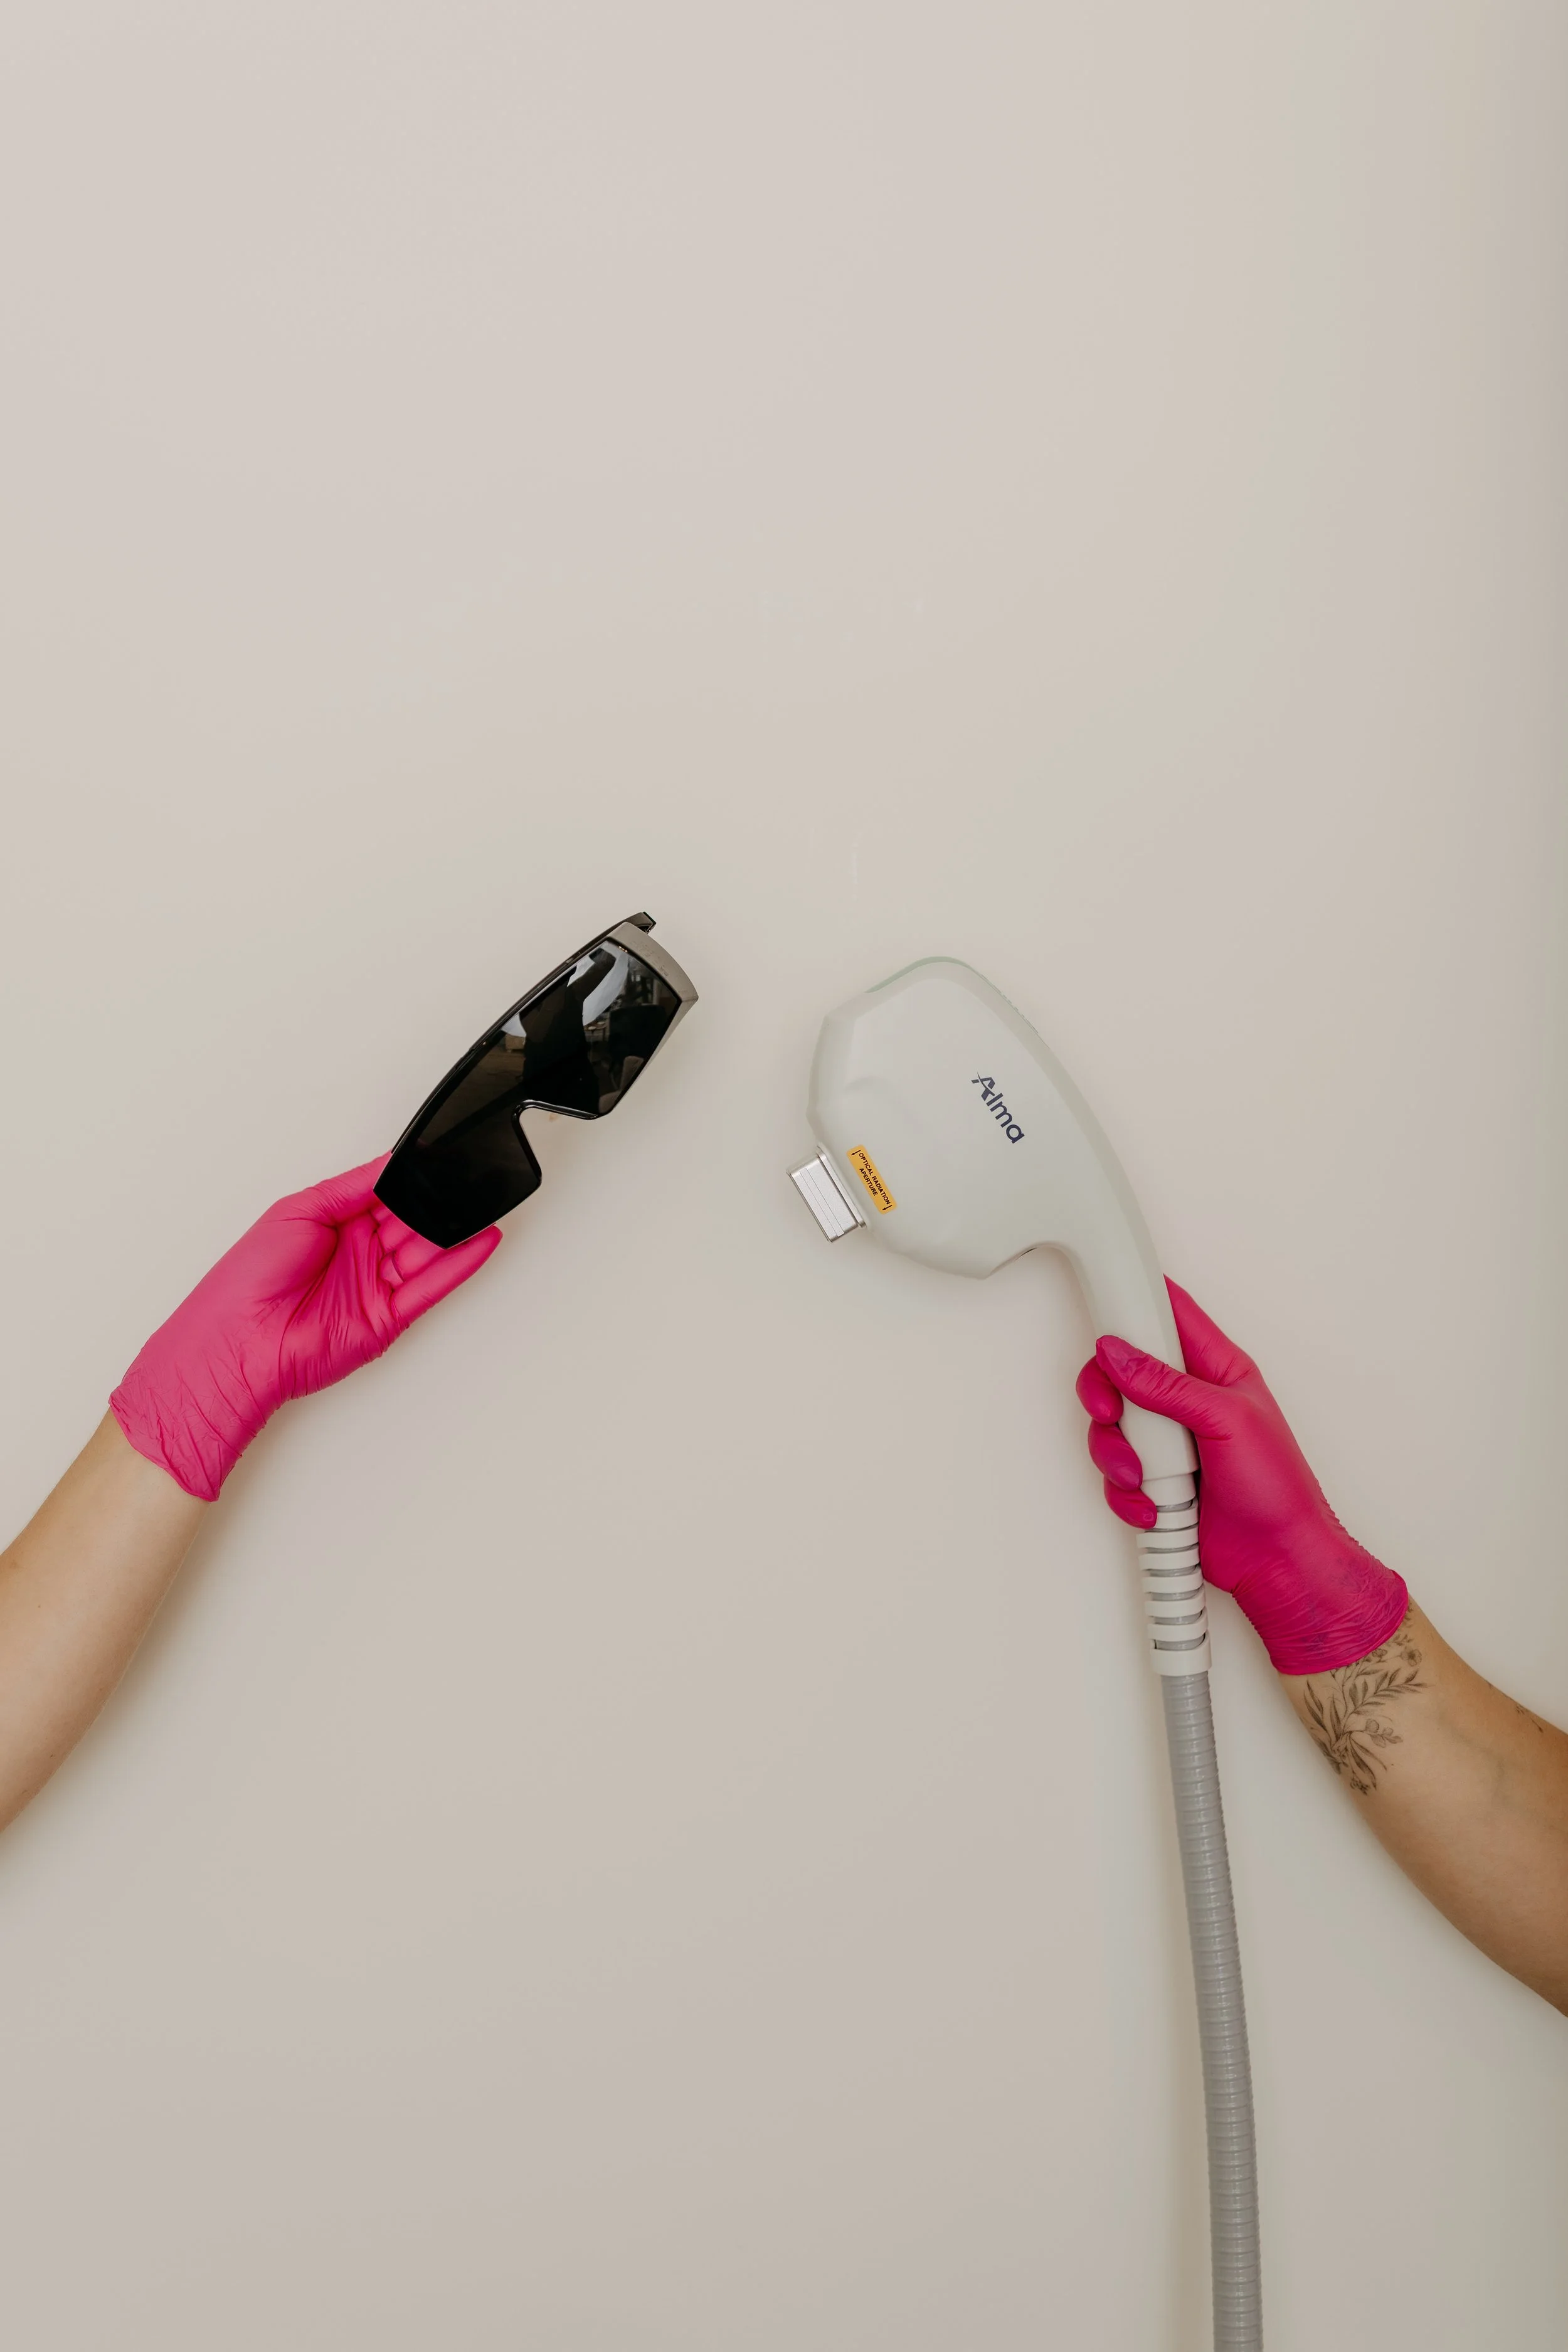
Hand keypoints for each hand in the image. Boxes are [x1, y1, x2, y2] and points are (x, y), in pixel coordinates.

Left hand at [110, 1159, 500, 1500]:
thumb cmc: (249, 1278)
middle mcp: (359, 1252)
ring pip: (426, 1250)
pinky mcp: (388, 1317)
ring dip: (454, 1229)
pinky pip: (431, 1287)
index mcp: (335, 1221)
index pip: (387, 1192)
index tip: (439, 1157)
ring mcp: (375, 1284)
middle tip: (468, 1178)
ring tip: (485, 1204)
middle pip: (412, 1219)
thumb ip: (352, 1187)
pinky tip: (481, 1241)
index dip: (412, 1177)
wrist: (238, 1341)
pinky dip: (459, 1265)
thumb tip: (390, 1163)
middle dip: (439, 1200)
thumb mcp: (299, 1210)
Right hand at [1075, 1280, 1406, 1674]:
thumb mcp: (1227, 1421)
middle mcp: (1185, 1399)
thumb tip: (1119, 1353)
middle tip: (1113, 1413)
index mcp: (1215, 1368)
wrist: (1279, 1562)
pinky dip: (1126, 1493)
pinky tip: (1156, 1505)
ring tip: (1149, 1478)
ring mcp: (1167, 1440)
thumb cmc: (1279, 1490)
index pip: (1170, 1312)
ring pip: (1110, 1426)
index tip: (1106, 1298)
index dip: (1136, 1297)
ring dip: (1118, 1456)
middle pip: (1119, 1369)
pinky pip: (1112, 1473)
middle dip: (1106, 1394)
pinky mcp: (1153, 1479)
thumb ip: (1167, 1385)